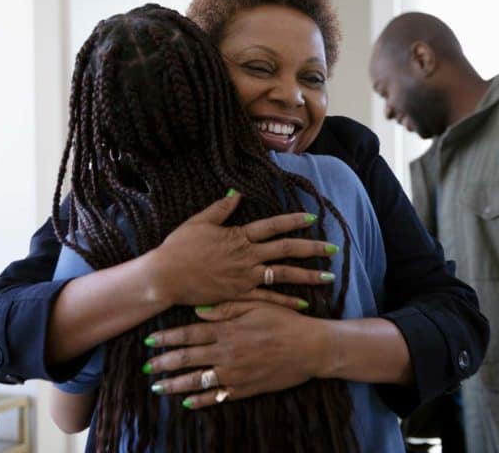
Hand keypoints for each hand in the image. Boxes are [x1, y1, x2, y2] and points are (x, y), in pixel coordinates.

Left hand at [143, 301, 327, 408]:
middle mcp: (226, 352)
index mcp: (227, 329)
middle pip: (187, 358)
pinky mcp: (245, 388)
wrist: (311, 347)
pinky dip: (201, 400)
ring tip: (157, 387)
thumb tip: (197, 310)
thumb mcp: (256, 304)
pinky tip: (187, 402)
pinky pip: (218, 396)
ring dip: (175, 384)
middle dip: (163, 363)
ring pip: (197, 380)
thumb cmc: (285, 321)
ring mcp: (235, 373)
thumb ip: (225, 307)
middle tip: (146, 367)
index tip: (149, 341)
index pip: (189, 334)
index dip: (167, 338)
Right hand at [148, 191, 336, 307]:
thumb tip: (236, 194)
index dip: (293, 221)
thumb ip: (220, 209)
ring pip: (283, 274)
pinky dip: (287, 301)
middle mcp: (247, 256)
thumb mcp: (199, 222)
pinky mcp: (239, 295)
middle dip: (312, 248)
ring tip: (329, 276)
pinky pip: (268, 298)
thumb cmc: (178, 247)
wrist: (165, 276)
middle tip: (334, 248)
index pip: (273, 226)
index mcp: (239, 236)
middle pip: (286, 249)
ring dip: (307, 275)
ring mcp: (245, 277)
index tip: (312, 218)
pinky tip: (304, 303)